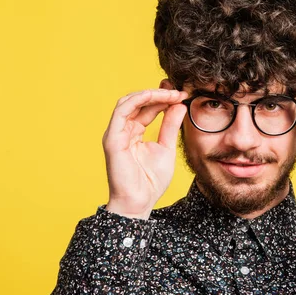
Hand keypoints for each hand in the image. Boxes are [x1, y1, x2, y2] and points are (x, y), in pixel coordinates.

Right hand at [102, 87, 187, 218]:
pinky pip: (121, 112)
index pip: (147, 108)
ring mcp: (116, 134)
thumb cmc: (150, 181)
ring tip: (170, 94)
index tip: (183, 95)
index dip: (164, 99)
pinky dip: (137, 100)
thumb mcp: (167, 148)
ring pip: (129, 102)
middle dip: (159, 94)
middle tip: (179, 92)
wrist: (139, 202)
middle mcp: (123, 130)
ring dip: (150, 94)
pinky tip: (154, 97)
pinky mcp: (112, 139)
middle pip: (138, 102)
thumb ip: (171, 126)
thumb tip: (180, 105)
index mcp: (134, 132)